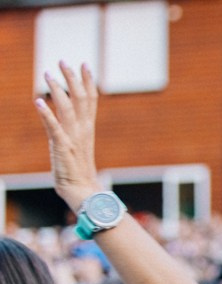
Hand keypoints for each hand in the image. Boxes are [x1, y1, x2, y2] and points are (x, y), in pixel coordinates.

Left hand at [33, 62, 102, 210]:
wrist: (82, 191)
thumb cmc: (77, 171)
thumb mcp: (74, 145)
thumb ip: (69, 129)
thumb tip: (59, 115)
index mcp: (87, 129)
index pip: (90, 100)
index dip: (88, 81)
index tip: (84, 64)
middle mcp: (83, 131)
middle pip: (81, 99)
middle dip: (72, 79)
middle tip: (63, 61)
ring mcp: (73, 138)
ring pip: (68, 109)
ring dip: (58, 91)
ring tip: (47, 75)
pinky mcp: (62, 147)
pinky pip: (54, 128)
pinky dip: (47, 115)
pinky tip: (38, 102)